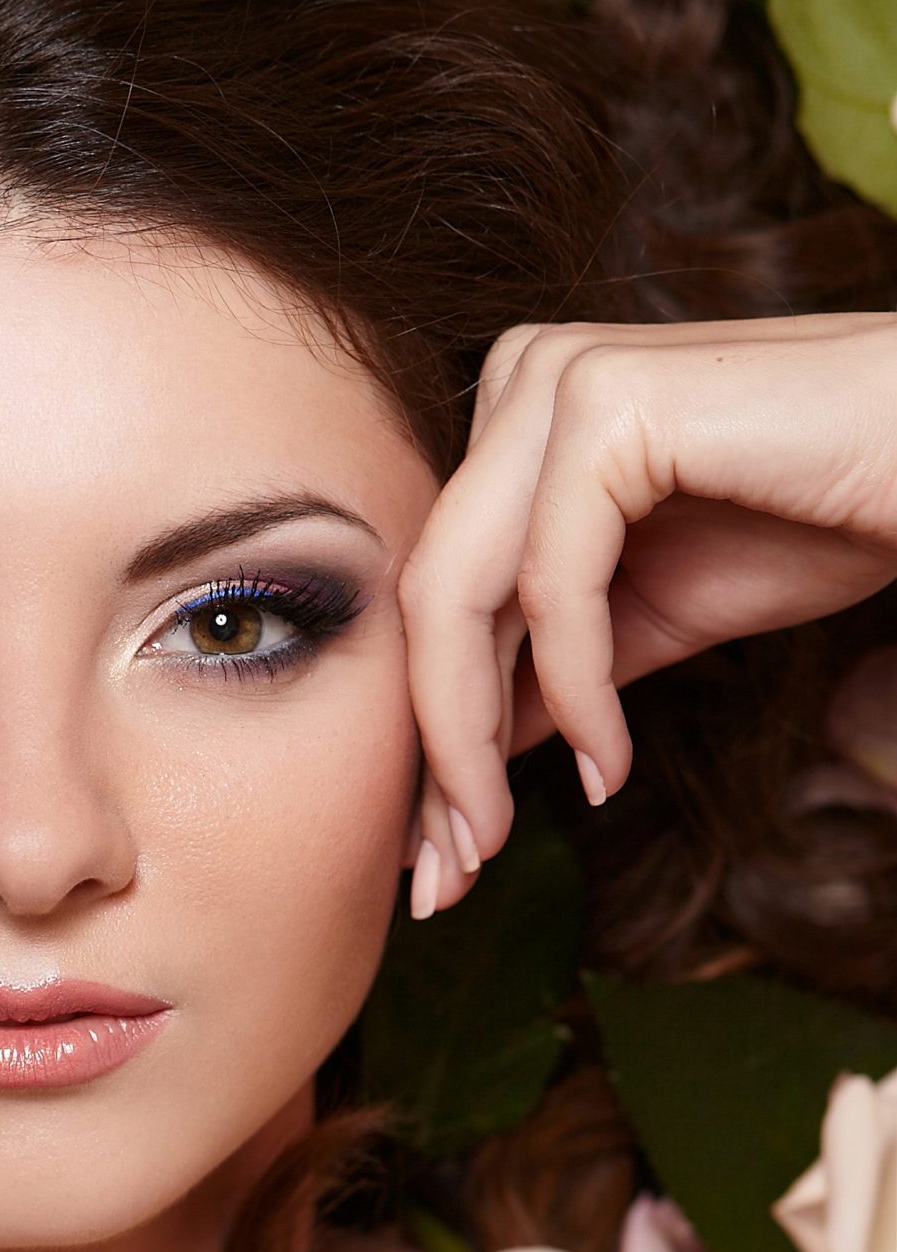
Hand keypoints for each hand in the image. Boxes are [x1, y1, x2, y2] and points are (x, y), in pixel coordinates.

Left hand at [398, 313, 896, 913]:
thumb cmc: (823, 517)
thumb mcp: (658, 613)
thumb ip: (559, 666)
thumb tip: (473, 751)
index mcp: (519, 411)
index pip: (440, 588)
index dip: (431, 729)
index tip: (439, 850)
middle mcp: (520, 376)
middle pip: (428, 596)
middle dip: (432, 753)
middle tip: (446, 875)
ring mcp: (556, 378)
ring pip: (460, 595)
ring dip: (469, 743)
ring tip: (497, 839)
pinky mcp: (608, 401)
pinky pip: (554, 583)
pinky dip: (572, 690)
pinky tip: (608, 765)